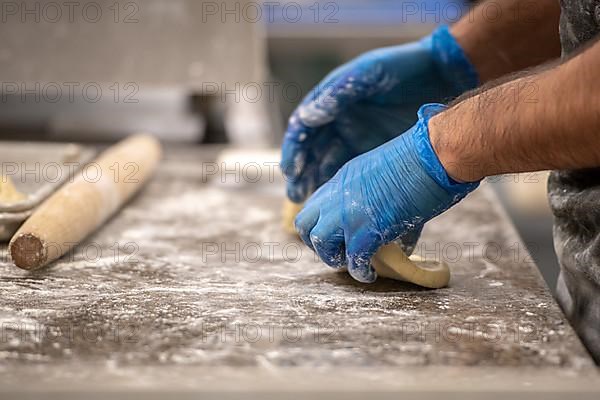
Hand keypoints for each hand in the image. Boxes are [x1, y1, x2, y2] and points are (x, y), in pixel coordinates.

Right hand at [281, 25, 477, 202]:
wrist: (440, 74)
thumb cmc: (400, 66)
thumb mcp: (366, 74)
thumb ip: (337, 93)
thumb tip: (307, 116)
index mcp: (332, 105)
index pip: (303, 132)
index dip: (294, 151)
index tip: (289, 169)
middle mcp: (341, 126)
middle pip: (314, 155)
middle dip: (303, 176)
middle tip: (296, 195)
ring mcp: (360, 142)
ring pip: (333, 169)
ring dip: (322, 188)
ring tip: (316, 206)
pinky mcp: (381, 155)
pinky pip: (361, 177)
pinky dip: (351, 191)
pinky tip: (345, 205)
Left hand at [294, 104, 479, 282]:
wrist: (433, 156)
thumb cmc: (423, 158)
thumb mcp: (386, 174)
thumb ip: (378, 199)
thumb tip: (394, 233)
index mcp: (343, 179)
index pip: (315, 205)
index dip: (322, 223)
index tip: (338, 234)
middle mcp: (337, 195)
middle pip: (304, 224)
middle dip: (318, 242)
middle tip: (340, 251)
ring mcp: (348, 214)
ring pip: (319, 243)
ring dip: (334, 257)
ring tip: (354, 262)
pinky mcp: (365, 232)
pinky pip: (352, 261)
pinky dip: (360, 272)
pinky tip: (371, 274)